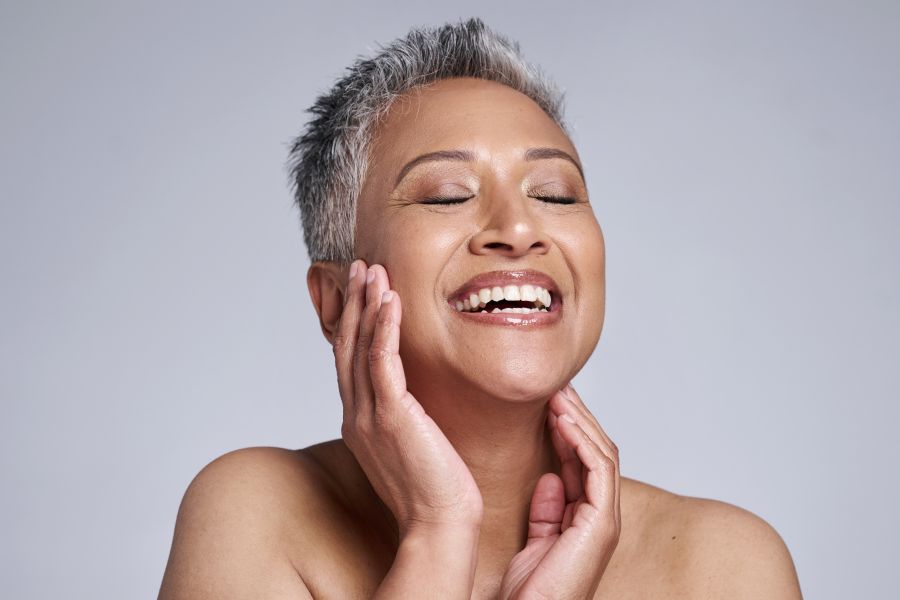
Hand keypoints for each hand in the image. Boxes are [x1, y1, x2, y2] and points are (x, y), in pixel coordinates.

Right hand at [334, 259, 483, 534]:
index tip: (364, 289)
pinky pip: (383, 361)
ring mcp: (369, 415)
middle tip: (360, 267)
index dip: (354, 321)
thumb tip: (412, 395)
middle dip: (353, 303)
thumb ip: (402, 414)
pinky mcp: (391, 416)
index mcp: (359, 420)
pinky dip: (383, 328)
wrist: (439, 522)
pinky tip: (390, 300)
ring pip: (361, 347)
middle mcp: (356, 414)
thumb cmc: (433, 487)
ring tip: (372, 271)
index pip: (351, 359)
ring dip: (366, 305)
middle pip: (348, 346)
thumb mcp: (410, 442)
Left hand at [499, 384, 620, 599]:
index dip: (568, 428)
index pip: (584, 460)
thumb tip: (549, 477)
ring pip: (602, 455)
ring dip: (580, 421)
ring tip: (559, 394)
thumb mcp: (535, 541)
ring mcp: (605, 520)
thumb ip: (546, 510)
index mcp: (588, 518)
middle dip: (578, 417)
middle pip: (597, 451)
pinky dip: (582, 443)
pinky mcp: (601, 525)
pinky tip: (564, 422)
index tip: (550, 401)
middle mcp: (602, 516)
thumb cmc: (531, 593)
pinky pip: (599, 471)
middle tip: (558, 386)